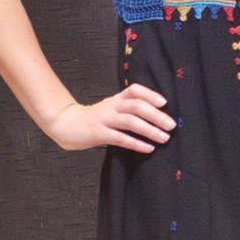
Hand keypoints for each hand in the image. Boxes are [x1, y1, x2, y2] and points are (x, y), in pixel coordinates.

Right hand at [45, 83, 176, 152]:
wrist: (67, 125)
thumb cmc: (96, 119)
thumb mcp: (112, 109)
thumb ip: (129, 110)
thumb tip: (157, 117)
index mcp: (116, 99)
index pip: (135, 90)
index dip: (150, 95)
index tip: (164, 103)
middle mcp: (112, 106)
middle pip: (136, 106)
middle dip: (156, 115)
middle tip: (171, 125)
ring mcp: (105, 119)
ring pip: (130, 121)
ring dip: (149, 130)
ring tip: (164, 138)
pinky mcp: (99, 134)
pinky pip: (120, 138)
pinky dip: (136, 143)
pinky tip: (148, 148)